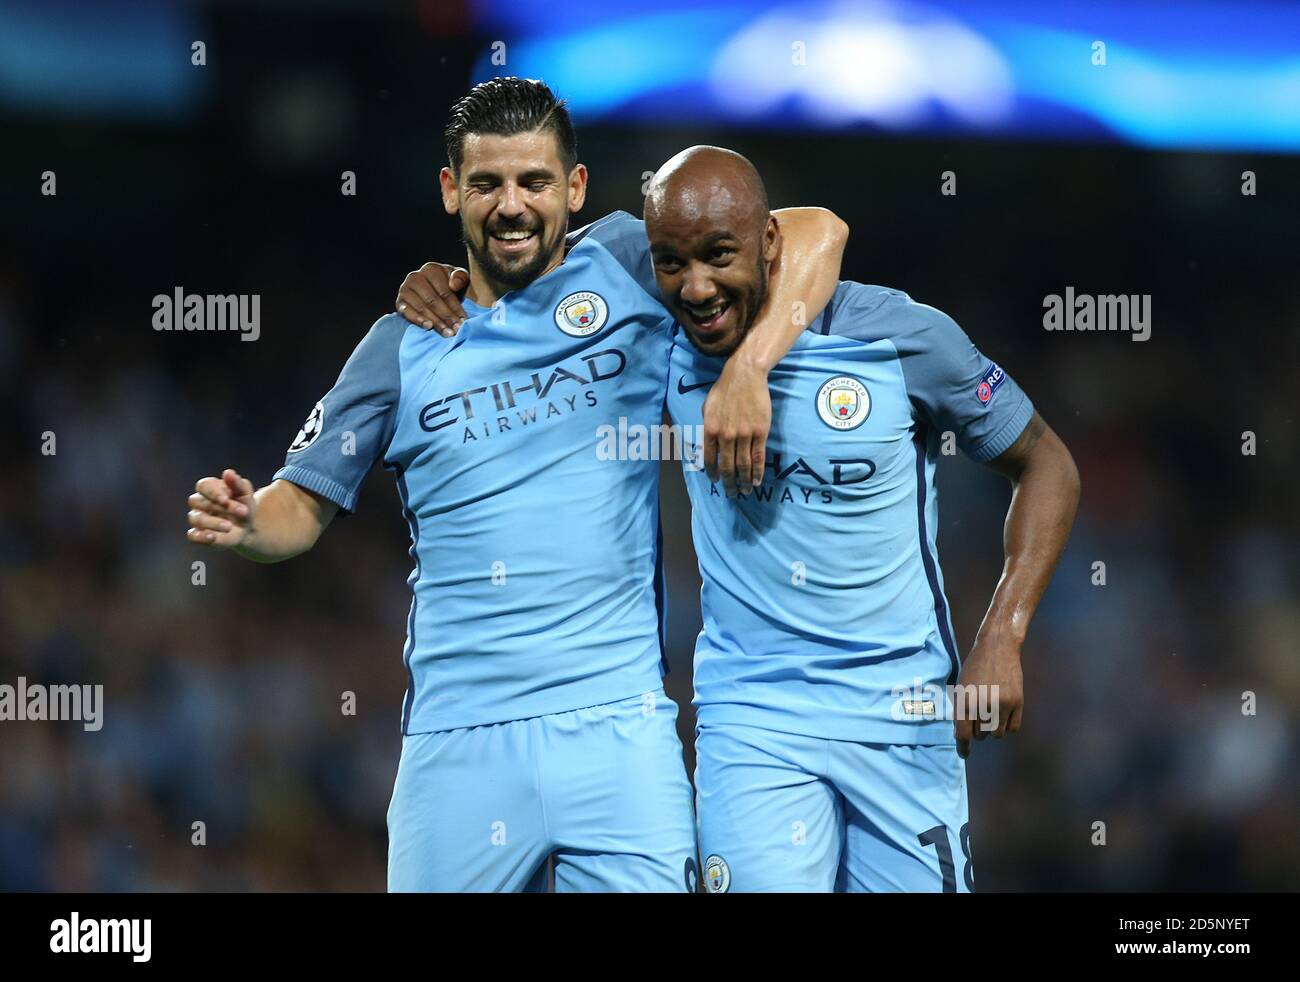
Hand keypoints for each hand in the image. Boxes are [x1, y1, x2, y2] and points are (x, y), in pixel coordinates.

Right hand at [187, 469, 256, 548]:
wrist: (248, 528)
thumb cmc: (244, 506)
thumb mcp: (245, 495)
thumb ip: (237, 484)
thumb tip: (228, 472)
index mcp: (209, 488)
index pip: (203, 485)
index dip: (212, 492)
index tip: (226, 499)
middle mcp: (199, 502)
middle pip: (198, 501)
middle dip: (220, 507)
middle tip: (242, 512)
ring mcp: (197, 518)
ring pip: (196, 518)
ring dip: (213, 523)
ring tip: (229, 527)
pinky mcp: (198, 534)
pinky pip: (192, 535)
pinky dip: (201, 537)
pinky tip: (213, 537)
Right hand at [395, 262, 469, 335]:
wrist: (435, 294)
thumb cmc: (452, 287)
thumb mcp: (461, 279)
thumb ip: (461, 277)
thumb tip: (454, 284)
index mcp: (431, 269)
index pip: (444, 292)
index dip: (455, 307)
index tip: (464, 321)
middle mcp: (415, 276)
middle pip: (433, 301)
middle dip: (446, 317)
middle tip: (456, 330)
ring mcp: (405, 289)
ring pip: (421, 307)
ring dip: (435, 322)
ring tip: (447, 333)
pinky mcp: (400, 302)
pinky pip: (407, 312)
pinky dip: (418, 320)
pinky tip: (428, 327)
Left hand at [701, 358, 770, 489]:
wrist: (745, 376)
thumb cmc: (723, 390)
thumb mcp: (707, 408)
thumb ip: (707, 427)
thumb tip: (708, 444)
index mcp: (710, 430)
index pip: (709, 459)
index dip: (712, 473)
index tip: (715, 481)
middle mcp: (726, 435)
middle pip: (727, 466)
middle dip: (729, 483)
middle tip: (731, 493)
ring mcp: (744, 434)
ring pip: (743, 465)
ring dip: (744, 481)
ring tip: (745, 491)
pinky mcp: (760, 432)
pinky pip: (758, 456)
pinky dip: (757, 472)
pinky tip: (756, 481)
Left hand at [952, 633, 1023, 758]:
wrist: (997, 647)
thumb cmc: (975, 666)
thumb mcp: (961, 686)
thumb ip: (961, 709)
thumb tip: (962, 734)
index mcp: (965, 700)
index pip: (963, 734)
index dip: (963, 747)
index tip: (964, 754)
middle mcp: (983, 705)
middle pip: (980, 736)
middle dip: (977, 731)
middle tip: (978, 718)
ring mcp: (1002, 704)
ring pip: (997, 734)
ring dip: (992, 730)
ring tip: (990, 715)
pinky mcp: (1018, 702)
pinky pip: (1013, 728)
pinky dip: (1007, 726)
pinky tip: (1003, 716)